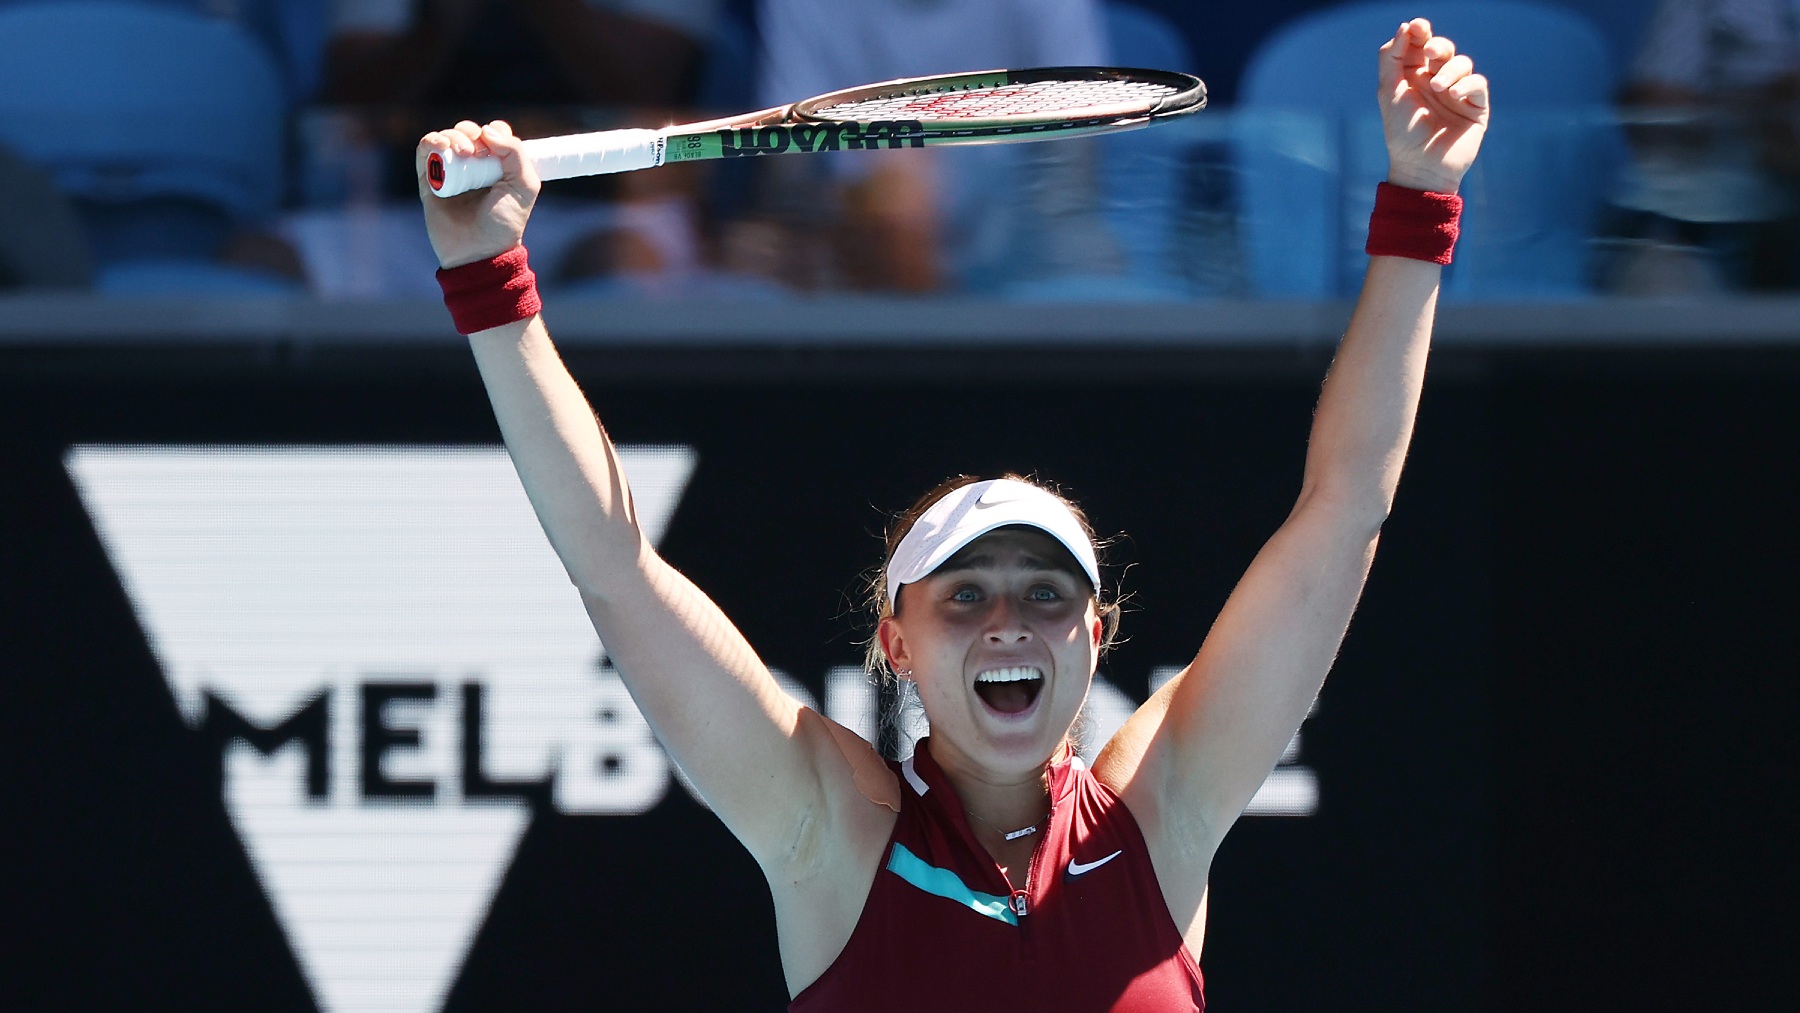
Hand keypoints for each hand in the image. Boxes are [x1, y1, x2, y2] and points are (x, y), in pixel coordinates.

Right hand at [415, 120, 539, 268]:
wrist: (478, 251)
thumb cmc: (504, 223)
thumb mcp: (524, 186)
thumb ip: (516, 153)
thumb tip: (488, 130)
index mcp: (497, 166)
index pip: (493, 133)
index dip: (494, 131)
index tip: (498, 145)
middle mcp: (474, 167)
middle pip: (468, 132)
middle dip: (470, 132)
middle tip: (476, 151)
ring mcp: (451, 172)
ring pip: (447, 137)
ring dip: (453, 136)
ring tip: (463, 152)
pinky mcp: (429, 180)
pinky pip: (426, 150)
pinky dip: (432, 141)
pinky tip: (442, 147)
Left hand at [1378, 19, 1488, 193]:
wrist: (1420, 167)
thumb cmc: (1402, 132)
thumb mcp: (1389, 92)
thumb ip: (1392, 59)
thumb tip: (1405, 27)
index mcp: (1414, 77)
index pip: (1420, 45)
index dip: (1420, 32)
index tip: (1417, 26)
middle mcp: (1436, 82)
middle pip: (1443, 50)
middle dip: (1438, 46)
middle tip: (1429, 53)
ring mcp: (1457, 93)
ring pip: (1462, 63)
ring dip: (1450, 70)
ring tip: (1438, 88)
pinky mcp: (1475, 107)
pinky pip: (1477, 83)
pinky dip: (1466, 84)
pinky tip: (1452, 95)